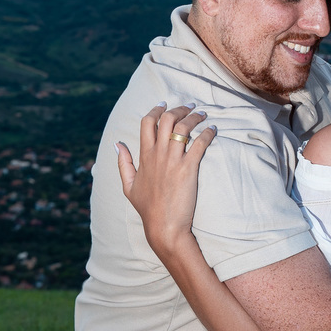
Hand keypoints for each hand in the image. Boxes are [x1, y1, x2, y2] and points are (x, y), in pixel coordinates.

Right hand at [116, 103, 216, 257]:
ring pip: (183, 127)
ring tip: (203, 114)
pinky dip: (208, 133)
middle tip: (190, 106)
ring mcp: (173, 161)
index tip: (165, 103)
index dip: (156, 109)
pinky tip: (213, 130)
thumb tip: (117, 144)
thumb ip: (123, 163)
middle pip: (167, 119)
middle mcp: (158, 154)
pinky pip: (199, 143)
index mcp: (144, 156)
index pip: (147, 122)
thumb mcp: (129, 186)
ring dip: (195, 117)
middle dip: (179, 108)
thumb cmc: (147, 209)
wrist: (164, 226)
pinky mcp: (188, 169)